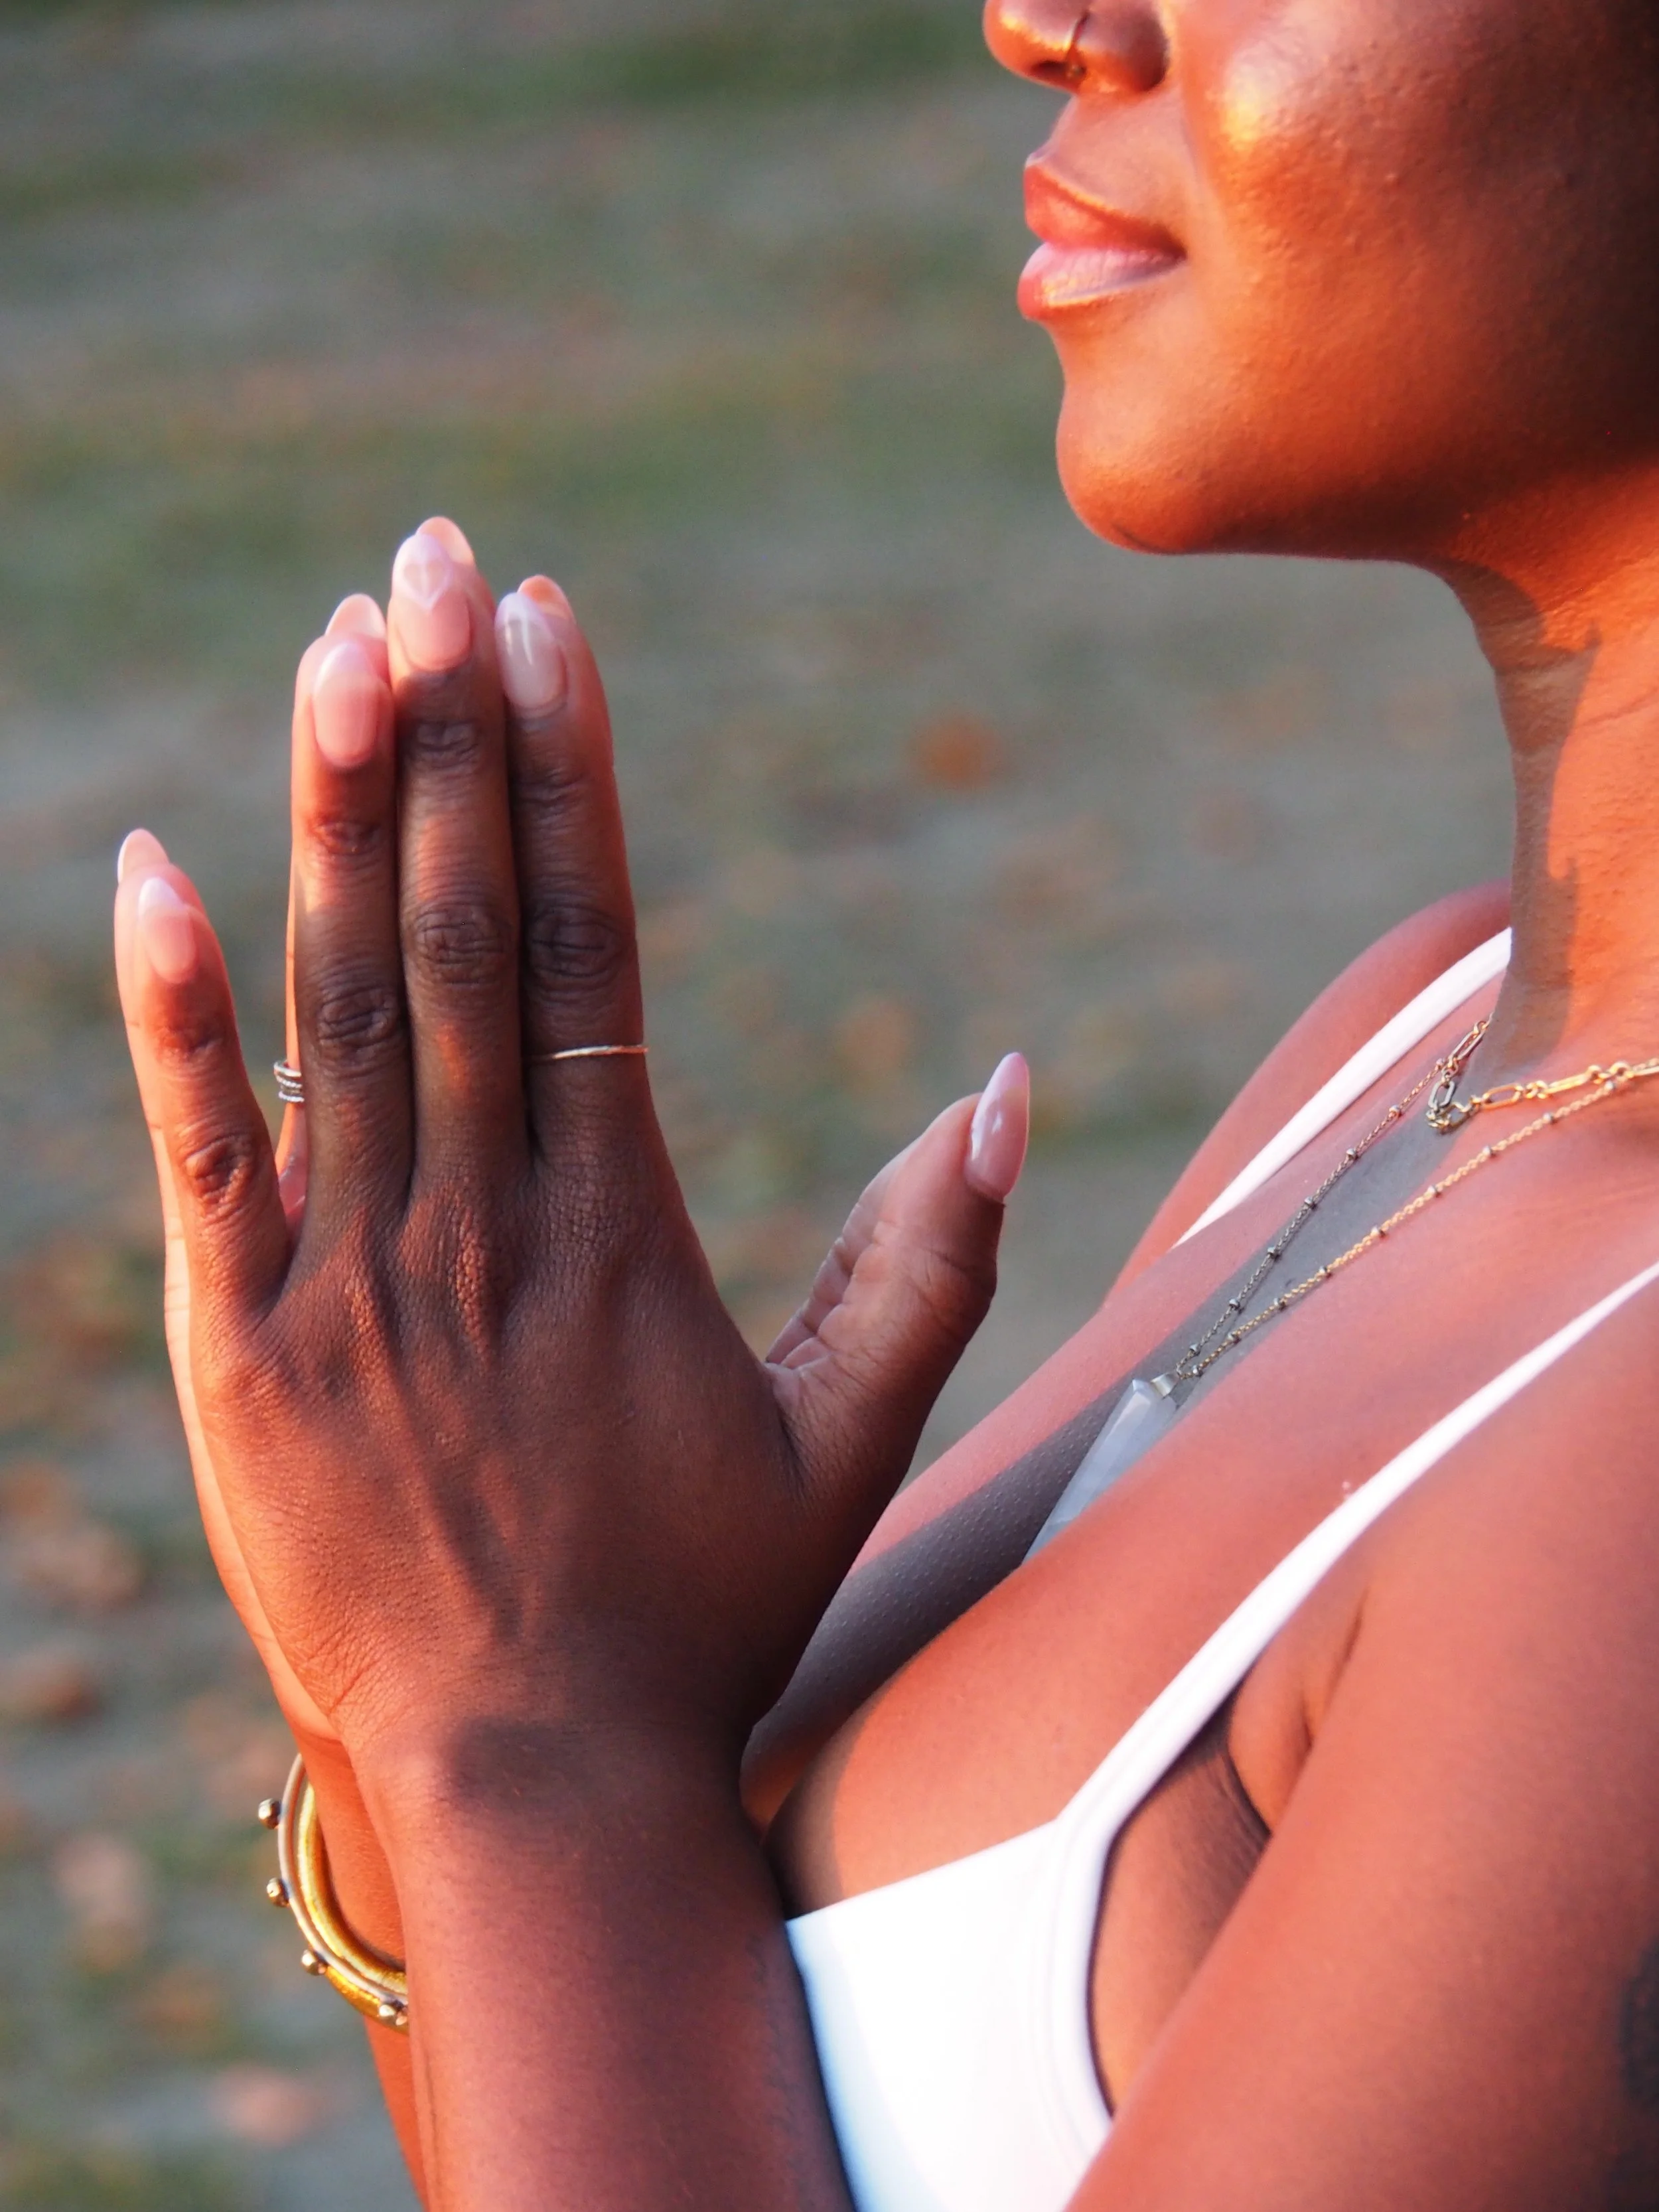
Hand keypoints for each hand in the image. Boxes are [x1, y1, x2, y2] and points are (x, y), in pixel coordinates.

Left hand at [113, 521, 1029, 1780]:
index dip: (566, 779)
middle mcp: (485, 1224)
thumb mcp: (847, 1443)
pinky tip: (151, 872)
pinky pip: (200, 1157)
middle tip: (435, 560)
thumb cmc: (696, 1611)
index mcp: (620, 1228)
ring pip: (341, 1012)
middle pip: (460, 937)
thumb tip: (1000, 1081)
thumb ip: (928, 1262)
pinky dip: (172, 1016)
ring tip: (334, 646)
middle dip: (446, 735)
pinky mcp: (245, 1349)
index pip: (591, 951)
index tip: (547, 632)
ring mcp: (357, 1280)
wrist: (528, 1782)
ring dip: (331, 820)